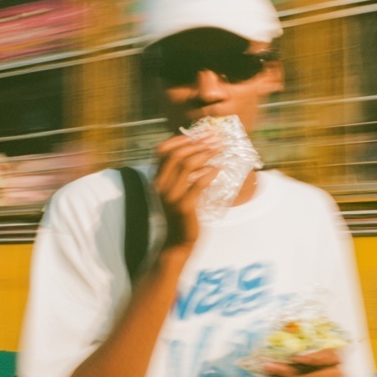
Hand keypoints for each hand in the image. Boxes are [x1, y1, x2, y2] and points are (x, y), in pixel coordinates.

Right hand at [153, 131, 220, 251]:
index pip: (162, 150)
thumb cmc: (181, 213)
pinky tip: (218, 168)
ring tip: (219, 150)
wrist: (177, 242)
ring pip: (187, 165)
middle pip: (176, 155)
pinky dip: (209, 173)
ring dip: (206, 154)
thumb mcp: (176, 190)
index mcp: (157, 179)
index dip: (181, 139)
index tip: (200, 134)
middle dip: (197, 143)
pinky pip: (198, 184)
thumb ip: (181, 173)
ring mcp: (172, 196)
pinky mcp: (185, 207)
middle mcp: (161, 186)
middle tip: (215, 139)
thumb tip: (197, 149)